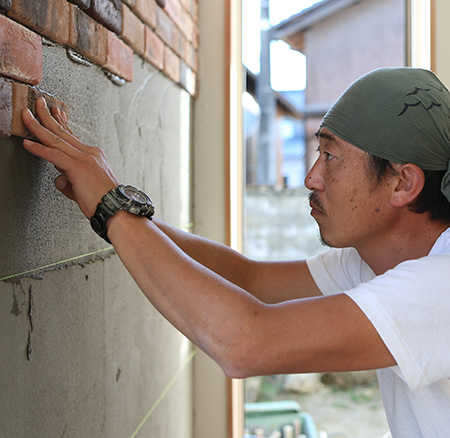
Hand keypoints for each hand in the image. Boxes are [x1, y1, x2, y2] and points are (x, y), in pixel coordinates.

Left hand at [21, 97, 118, 217]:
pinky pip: (54, 155)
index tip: (54, 112)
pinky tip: (28, 143)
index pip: (73, 136)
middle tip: (37, 104)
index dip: (61, 122)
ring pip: (56, 139)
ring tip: (26, 116)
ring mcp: (84, 159)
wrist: (117, 208)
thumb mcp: (85, 186)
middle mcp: (89, 153)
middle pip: (63, 132)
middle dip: (47, 116)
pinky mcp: (78, 168)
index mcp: (93, 155)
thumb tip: (59, 179)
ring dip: (38, 126)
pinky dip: (39, 149)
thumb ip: (70, 180)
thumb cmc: (104, 200)